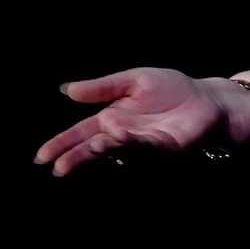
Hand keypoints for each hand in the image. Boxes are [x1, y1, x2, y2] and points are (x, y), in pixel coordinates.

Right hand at [34, 67, 227, 175]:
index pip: (81, 133)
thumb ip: (102, 86)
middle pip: (94, 147)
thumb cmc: (172, 89)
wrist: (207, 98)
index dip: (62, 144)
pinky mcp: (167, 146)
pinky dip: (132, 142)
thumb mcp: (133, 80)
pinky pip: (147, 145)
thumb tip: (66, 90)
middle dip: (76, 157)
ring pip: (119, 148)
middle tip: (57, 168)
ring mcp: (144, 142)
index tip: (42, 156)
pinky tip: (118, 137)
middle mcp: (125, 134)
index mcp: (112, 118)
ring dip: (102, 151)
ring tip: (87, 151)